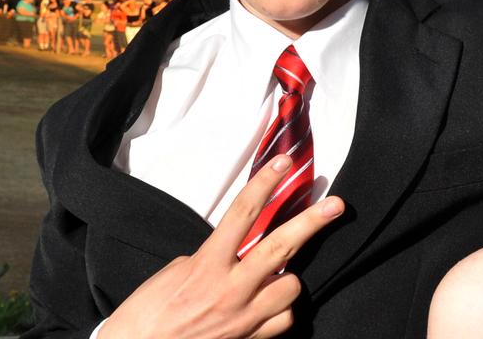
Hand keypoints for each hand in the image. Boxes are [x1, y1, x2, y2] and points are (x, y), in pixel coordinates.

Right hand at [99, 156, 343, 338]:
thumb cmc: (147, 313)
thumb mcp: (175, 272)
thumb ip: (211, 257)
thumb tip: (233, 252)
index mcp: (207, 264)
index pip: (243, 213)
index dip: (266, 183)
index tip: (284, 163)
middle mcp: (230, 289)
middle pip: (281, 245)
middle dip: (312, 221)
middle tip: (335, 204)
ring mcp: (243, 316)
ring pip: (292, 285)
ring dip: (287, 277)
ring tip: (272, 276)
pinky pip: (284, 319)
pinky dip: (280, 310)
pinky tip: (268, 305)